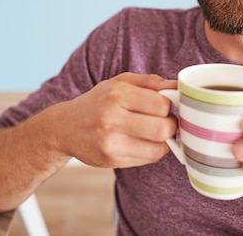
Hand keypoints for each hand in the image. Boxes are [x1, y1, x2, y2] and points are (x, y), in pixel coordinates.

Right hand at [55, 73, 177, 168]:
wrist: (64, 127)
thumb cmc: (98, 102)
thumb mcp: (120, 83)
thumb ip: (150, 82)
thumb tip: (178, 87)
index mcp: (116, 94)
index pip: (161, 104)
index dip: (170, 106)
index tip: (166, 106)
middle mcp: (111, 118)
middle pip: (163, 129)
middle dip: (171, 126)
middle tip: (166, 122)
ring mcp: (110, 142)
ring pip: (158, 148)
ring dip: (164, 141)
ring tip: (155, 132)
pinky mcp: (111, 160)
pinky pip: (147, 159)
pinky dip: (152, 151)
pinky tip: (142, 142)